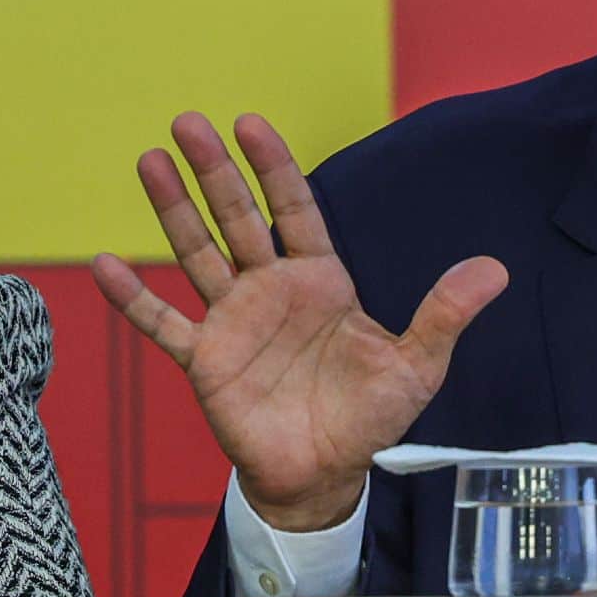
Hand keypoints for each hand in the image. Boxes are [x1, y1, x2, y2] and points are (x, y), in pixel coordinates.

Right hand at [91, 113, 507, 531]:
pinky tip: (103, 264)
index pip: (294, 210)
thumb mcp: (416, 365)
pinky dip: (132, 297)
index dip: (273, 166)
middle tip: (188, 121)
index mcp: (321, 282)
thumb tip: (494, 270)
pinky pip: (163, 324)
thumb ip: (445, 314)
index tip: (250, 123)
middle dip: (214, 171)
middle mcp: (272, 291)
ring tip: (148, 161)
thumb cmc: (370, 418)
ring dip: (172, 210)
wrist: (325, 475)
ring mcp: (233, 322)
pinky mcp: (205, 361)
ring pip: (196, 254)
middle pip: (238, 218)